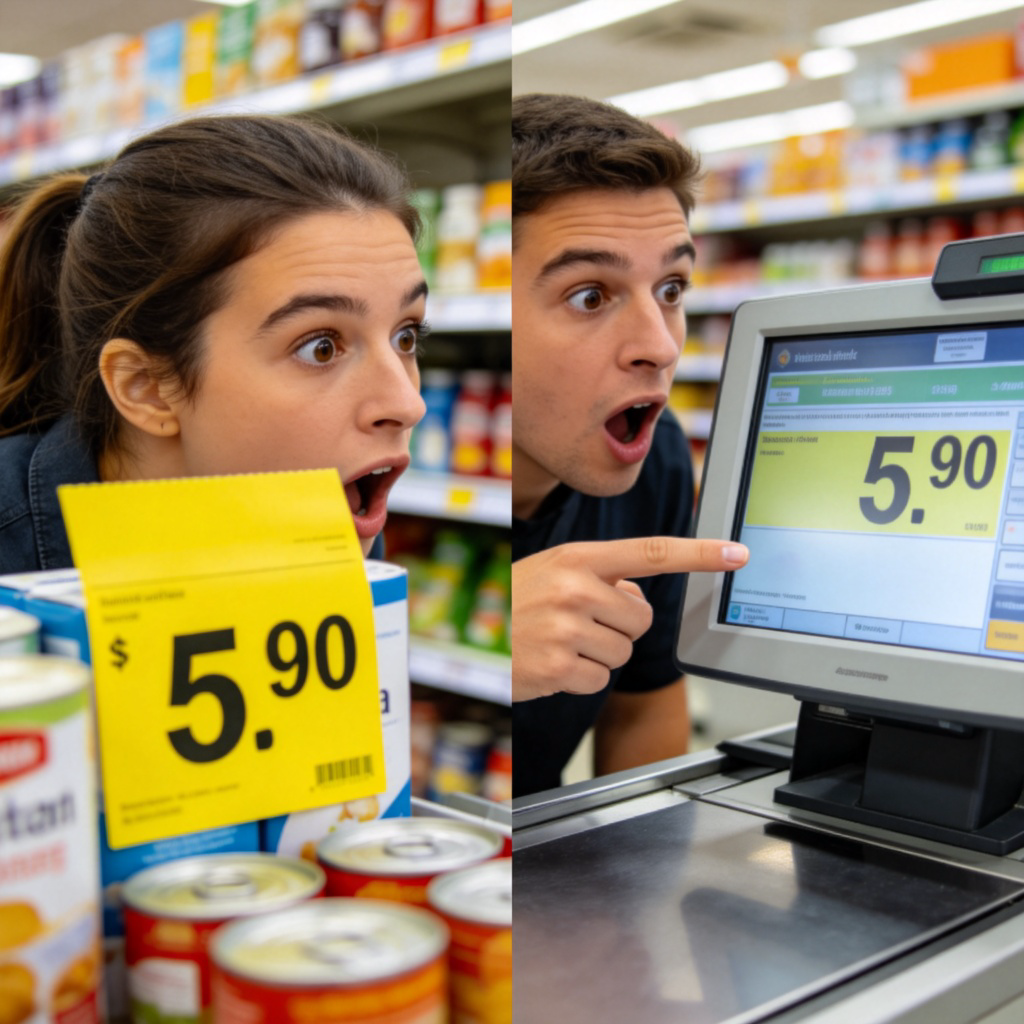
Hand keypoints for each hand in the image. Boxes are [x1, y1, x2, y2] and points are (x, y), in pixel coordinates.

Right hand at [511, 537, 747, 700]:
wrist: (469, 638)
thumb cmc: (514, 601)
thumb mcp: (552, 572)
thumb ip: (600, 576)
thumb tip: (638, 598)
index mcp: (578, 558)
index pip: (651, 553)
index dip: (699, 554)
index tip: (737, 553)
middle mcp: (574, 588)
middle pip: (641, 618)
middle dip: (620, 627)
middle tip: (581, 623)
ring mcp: (567, 628)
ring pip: (624, 651)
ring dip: (600, 653)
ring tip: (562, 642)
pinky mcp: (560, 667)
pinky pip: (601, 679)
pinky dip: (582, 678)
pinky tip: (554, 664)